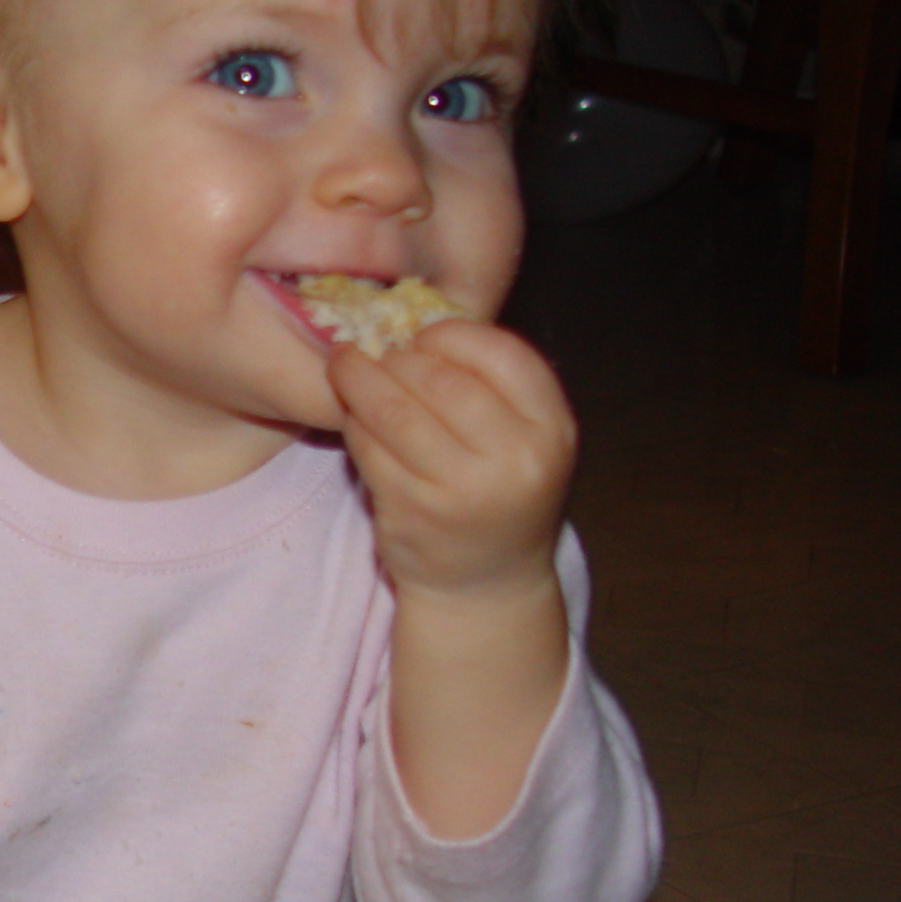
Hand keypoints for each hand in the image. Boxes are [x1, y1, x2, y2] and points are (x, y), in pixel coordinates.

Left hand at [325, 317, 574, 605]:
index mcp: (552, 430)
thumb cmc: (500, 492)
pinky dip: (353, 423)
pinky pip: (367, 448)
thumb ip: (491, 384)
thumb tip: (417, 317)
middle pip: (438, 378)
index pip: (501, 353)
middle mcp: (514, 461)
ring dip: (360, 381)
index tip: (425, 336)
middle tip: (379, 352)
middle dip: (398, 357)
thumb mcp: (525, 437)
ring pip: (393, 409)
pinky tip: (353, 415)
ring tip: (348, 367)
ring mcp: (459, 491)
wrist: (484, 584)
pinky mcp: (410, 512)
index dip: (452, 334)